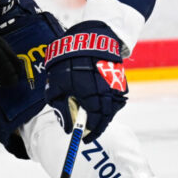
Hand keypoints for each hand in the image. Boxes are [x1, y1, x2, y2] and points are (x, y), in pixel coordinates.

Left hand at [41, 21, 126, 140]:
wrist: (91, 38)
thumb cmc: (69, 60)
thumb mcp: (57, 84)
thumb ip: (61, 107)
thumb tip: (67, 126)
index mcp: (92, 96)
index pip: (94, 123)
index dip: (89, 133)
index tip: (83, 139)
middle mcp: (108, 94)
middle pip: (104, 118)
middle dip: (97, 127)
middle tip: (88, 132)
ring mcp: (116, 88)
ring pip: (112, 109)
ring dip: (102, 116)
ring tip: (92, 118)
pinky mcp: (120, 81)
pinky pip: (115, 99)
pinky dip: (108, 104)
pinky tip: (98, 103)